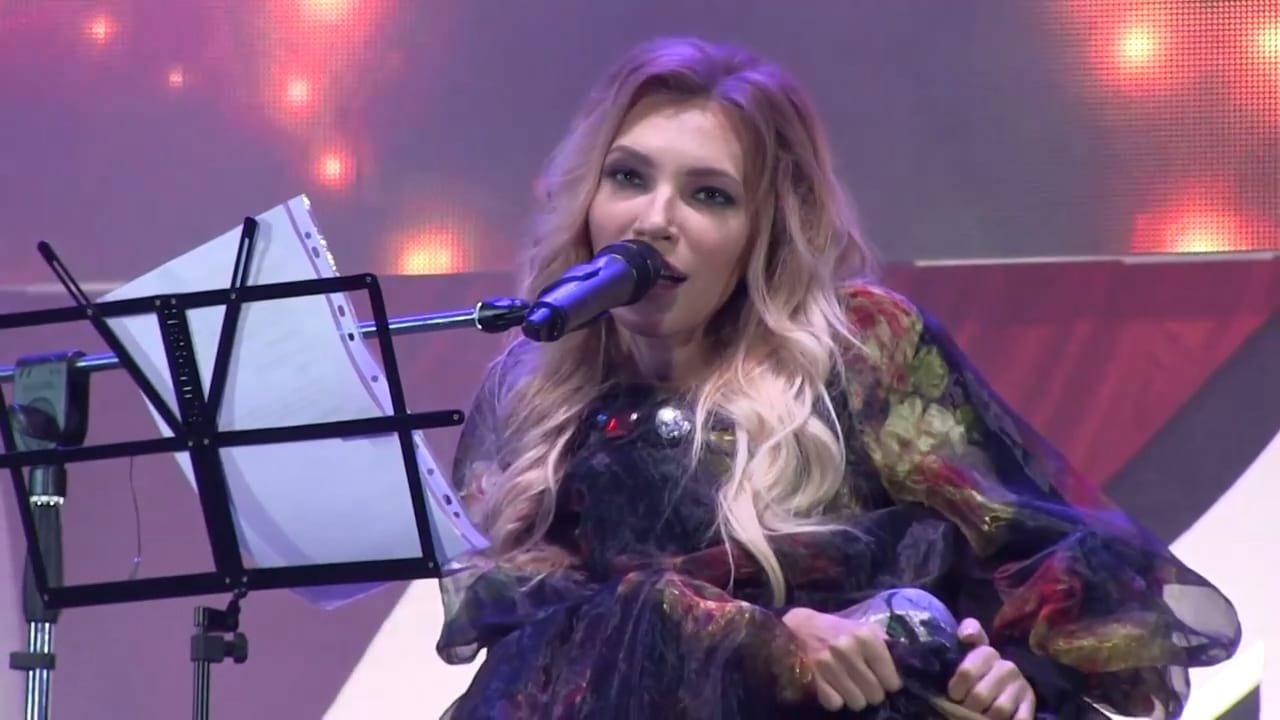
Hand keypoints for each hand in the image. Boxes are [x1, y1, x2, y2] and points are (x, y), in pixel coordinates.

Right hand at [781, 607, 902, 711]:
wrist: (798, 628)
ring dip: (854, 698)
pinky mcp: (812, 678)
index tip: (884, 681)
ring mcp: (828, 665)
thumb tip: (906, 663)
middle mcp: (848, 649)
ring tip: (848, 685)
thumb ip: (883, 643)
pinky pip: (835, 704)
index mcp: (865, 636)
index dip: (890, 683)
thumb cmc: (836, 630)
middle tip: (864, 683)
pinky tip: (832, 687)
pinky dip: (835, 699)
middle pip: (875, 695)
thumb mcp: (862, 628)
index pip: (892, 679)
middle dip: (872, 693)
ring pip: (857, 703)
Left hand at [948, 618, 1034, 719]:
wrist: (1002, 677)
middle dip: (967, 707)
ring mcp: (1021, 686)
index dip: (956, 688)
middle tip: (964, 709)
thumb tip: (967, 635)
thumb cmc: (976, 665)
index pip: (967, 672)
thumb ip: (966, 632)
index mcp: (987, 653)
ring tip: (977, 716)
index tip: (953, 695)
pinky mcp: (1031, 703)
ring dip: (984, 718)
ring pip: (999, 710)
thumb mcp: (967, 647)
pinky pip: (1020, 719)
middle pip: (980, 695)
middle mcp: (1007, 668)